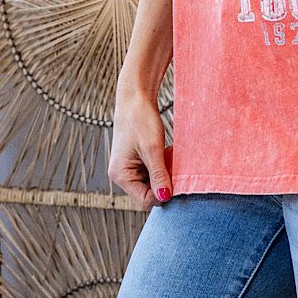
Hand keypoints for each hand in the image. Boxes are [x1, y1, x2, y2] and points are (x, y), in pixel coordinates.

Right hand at [107, 87, 172, 210]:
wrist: (136, 97)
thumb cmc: (140, 119)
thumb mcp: (153, 149)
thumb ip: (159, 175)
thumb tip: (165, 197)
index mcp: (121, 175)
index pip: (145, 200)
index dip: (163, 193)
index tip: (176, 177)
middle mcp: (122, 175)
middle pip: (149, 193)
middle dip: (165, 181)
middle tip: (173, 163)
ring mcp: (129, 168)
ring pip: (153, 183)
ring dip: (165, 172)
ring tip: (169, 154)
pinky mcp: (136, 161)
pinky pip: (153, 172)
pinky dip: (163, 165)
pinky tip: (167, 152)